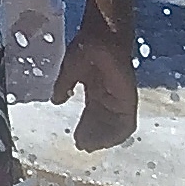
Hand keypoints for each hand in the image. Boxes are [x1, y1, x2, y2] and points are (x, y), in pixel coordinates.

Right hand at [52, 12, 136, 148]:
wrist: (102, 38)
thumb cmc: (86, 47)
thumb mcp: (70, 70)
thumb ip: (64, 86)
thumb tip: (56, 100)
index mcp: (96, 89)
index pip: (92, 113)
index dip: (85, 127)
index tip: (76, 139)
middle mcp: (109, 96)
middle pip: (103, 122)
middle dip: (93, 135)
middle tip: (81, 146)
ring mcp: (120, 98)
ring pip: (114, 125)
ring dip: (104, 137)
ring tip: (90, 145)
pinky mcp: (127, 98)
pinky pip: (126, 122)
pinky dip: (118, 134)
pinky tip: (107, 141)